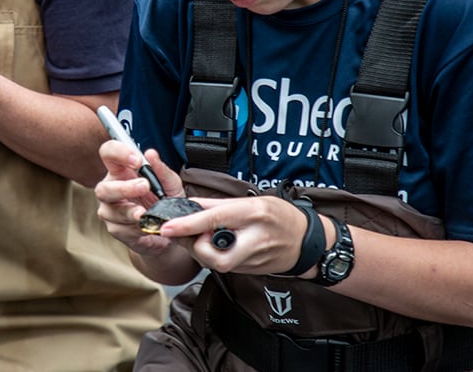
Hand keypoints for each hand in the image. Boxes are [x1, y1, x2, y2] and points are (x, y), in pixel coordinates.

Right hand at [95, 143, 185, 254]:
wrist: (172, 227)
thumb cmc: (165, 200)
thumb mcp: (170, 183)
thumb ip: (161, 170)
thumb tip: (151, 154)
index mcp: (120, 170)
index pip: (108, 153)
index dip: (118, 153)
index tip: (137, 160)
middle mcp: (111, 188)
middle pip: (103, 187)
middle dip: (124, 188)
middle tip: (144, 186)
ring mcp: (110, 210)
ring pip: (110, 210)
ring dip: (129, 211)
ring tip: (144, 212)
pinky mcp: (115, 229)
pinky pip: (120, 228)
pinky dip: (135, 227)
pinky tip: (146, 225)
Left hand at [158, 194, 312, 274]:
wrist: (305, 241)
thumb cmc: (280, 215)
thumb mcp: (252, 200)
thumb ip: (217, 205)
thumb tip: (189, 206)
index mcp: (252, 213)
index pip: (213, 219)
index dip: (187, 225)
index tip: (167, 227)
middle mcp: (253, 238)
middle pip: (213, 255)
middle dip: (195, 248)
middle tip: (190, 235)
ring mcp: (253, 259)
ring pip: (216, 263)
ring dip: (203, 252)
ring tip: (206, 237)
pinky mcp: (252, 271)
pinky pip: (225, 267)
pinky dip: (216, 257)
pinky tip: (220, 246)